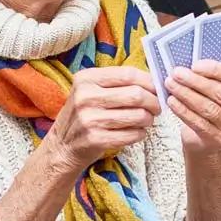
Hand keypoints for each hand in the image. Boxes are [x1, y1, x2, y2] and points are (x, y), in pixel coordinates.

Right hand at [44, 67, 159, 169]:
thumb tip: (154, 81)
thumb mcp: (91, 91)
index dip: (149, 82)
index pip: (128, 74)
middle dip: (154, 102)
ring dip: (149, 119)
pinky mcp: (96, 139)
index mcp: (86, 79)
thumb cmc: (85, 115)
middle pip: (136, 95)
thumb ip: (117, 83)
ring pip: (138, 115)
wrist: (63, 146)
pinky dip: (141, 134)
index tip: (158, 89)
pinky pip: (132, 135)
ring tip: (147, 120)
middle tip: (157, 107)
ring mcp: (90, 119)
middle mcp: (86, 97)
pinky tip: (137, 132)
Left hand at [165, 61, 220, 154]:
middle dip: (195, 81)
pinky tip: (173, 102)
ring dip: (186, 94)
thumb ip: (212, 77)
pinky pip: (199, 123)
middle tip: (177, 73)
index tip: (194, 65)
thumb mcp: (219, 89)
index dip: (215, 70)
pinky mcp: (219, 140)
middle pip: (220, 93)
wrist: (209, 139)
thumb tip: (191, 65)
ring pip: (208, 108)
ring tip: (171, 85)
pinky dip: (183, 111)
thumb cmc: (213, 105)